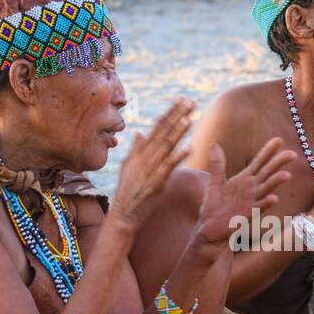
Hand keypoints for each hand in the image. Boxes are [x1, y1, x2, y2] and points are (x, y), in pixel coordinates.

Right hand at [110, 98, 193, 228]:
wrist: (123, 213)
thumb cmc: (128, 190)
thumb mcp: (129, 166)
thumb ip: (136, 149)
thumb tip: (139, 133)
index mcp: (140, 151)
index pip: (157, 127)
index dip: (170, 113)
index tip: (181, 101)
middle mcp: (144, 156)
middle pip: (163, 132)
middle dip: (176, 116)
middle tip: (190, 102)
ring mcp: (150, 168)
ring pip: (166, 147)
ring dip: (178, 132)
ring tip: (188, 119)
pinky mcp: (156, 182)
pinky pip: (168, 167)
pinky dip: (178, 157)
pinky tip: (189, 148)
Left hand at [195, 137, 295, 246]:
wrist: (210, 229)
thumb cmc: (214, 207)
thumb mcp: (214, 183)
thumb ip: (217, 165)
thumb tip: (214, 144)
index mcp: (243, 180)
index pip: (259, 162)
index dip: (268, 151)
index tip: (279, 140)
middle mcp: (251, 190)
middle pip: (267, 173)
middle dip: (279, 163)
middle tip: (292, 154)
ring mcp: (251, 202)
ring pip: (266, 189)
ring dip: (276, 182)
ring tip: (287, 175)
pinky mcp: (247, 215)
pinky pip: (258, 208)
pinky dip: (266, 203)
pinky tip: (274, 198)